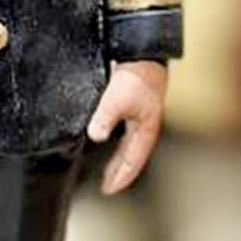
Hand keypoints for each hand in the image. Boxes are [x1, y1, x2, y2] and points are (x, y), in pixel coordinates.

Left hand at [87, 60, 167, 193]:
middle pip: (132, 156)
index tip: (108, 190)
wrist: (145, 51)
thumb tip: (95, 136)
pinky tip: (106, 133)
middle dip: (120, 171)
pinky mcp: (134, 102)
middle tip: (107, 184)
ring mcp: (141, 114)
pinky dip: (116, 138)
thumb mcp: (117, 99)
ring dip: (118, 156)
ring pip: (129, 143)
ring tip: (107, 165)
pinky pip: (125, 129)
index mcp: (145, 130)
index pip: (132, 163)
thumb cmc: (137, 76)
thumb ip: (105, 118)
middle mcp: (144, 126)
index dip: (120, 178)